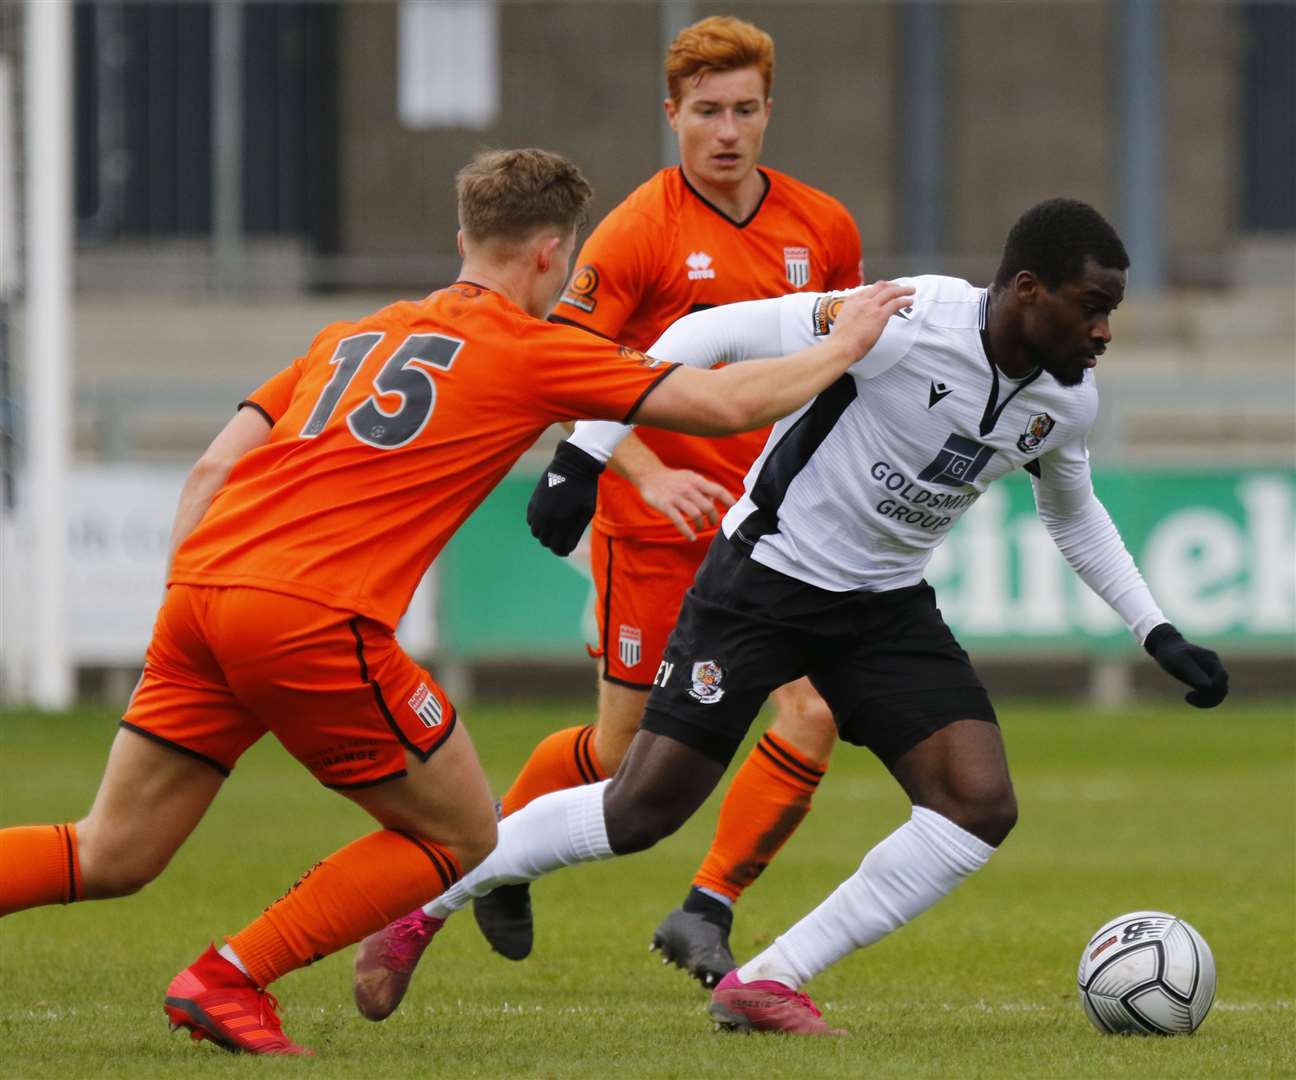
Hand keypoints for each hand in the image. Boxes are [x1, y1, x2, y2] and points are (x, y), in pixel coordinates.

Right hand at [526, 441, 603, 555]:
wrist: (573, 464)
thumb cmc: (585, 489)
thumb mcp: (586, 512)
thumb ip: (576, 531)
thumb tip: (567, 546)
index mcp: (563, 523)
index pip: (558, 548)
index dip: (564, 550)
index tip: (567, 548)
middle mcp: (547, 519)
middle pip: (546, 542)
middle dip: (555, 542)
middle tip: (563, 537)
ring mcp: (538, 510)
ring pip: (536, 533)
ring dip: (545, 533)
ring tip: (555, 527)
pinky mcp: (533, 502)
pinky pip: (531, 521)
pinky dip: (538, 523)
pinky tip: (547, 517)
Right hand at [636, 467, 735, 540]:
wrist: (649, 474)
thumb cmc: (673, 479)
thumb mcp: (690, 478)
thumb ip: (702, 489)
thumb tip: (714, 503)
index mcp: (697, 481)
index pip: (718, 491)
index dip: (728, 500)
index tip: (735, 509)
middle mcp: (689, 489)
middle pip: (708, 507)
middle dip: (713, 518)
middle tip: (712, 523)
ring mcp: (677, 498)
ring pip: (696, 515)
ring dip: (700, 525)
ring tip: (699, 528)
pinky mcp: (666, 506)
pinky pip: (680, 522)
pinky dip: (687, 532)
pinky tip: (691, 537)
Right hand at [827, 281, 915, 358]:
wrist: (840, 347)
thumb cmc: (840, 341)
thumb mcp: (843, 321)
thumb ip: (853, 316)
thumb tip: (860, 320)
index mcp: (851, 301)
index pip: (867, 289)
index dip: (878, 289)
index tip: (884, 291)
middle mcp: (861, 300)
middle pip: (880, 286)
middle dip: (892, 285)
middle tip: (899, 288)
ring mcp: (871, 306)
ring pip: (890, 291)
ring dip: (902, 290)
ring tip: (910, 291)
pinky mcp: (879, 315)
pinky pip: (895, 303)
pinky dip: (904, 301)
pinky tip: (909, 301)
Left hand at [1144, 623, 1228, 707]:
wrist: (1165, 646)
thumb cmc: (1170, 654)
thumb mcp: (1180, 663)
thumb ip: (1194, 673)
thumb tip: (1209, 687)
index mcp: (1211, 660)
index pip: (1222, 679)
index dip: (1213, 690)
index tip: (1192, 694)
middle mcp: (1214, 665)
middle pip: (1223, 687)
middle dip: (1209, 698)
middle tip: (1189, 698)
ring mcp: (1211, 671)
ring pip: (1219, 691)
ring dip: (1207, 700)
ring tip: (1188, 698)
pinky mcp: (1205, 676)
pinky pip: (1212, 691)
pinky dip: (1203, 697)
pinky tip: (1189, 696)